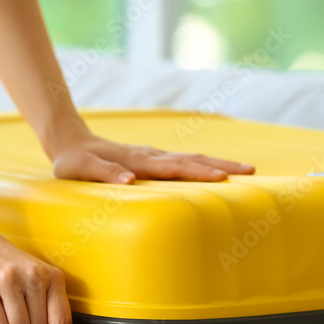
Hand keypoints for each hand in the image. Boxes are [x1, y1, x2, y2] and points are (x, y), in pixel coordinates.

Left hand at [45, 117, 255, 183]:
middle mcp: (151, 157)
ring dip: (219, 163)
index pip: (174, 167)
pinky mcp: (154, 161)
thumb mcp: (79, 170)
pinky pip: (185, 163)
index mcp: (138, 161)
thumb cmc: (73, 162)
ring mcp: (155, 157)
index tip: (221, 177)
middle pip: (192, 159)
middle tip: (251, 171)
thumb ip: (103, 174)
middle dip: (222, 165)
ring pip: (193, 159)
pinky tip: (219, 172)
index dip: (198, 172)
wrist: (72, 143)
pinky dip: (206, 166)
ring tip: (247, 170)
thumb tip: (129, 179)